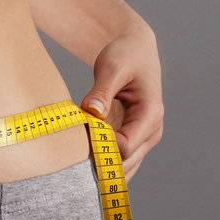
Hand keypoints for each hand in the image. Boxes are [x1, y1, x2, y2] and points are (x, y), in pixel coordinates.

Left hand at [80, 19, 163, 186]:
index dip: (99, 148)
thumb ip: (102, 91)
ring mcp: (143, 138)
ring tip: (73, 162)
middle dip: (98, 164)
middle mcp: (151, 132)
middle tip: (68, 158)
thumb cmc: (125, 54)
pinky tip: (81, 158)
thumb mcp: (111, 67)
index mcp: (150, 115)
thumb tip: (92, 113)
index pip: (124, 148)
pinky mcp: (133, 139)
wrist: (136, 49)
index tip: (76, 137)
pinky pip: (118, 161)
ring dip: (99, 168)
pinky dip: (101, 162)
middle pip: (124, 165)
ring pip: (122, 169)